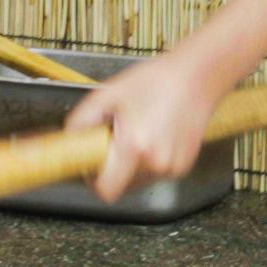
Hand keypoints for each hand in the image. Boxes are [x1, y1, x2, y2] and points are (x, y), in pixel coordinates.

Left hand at [65, 49, 232, 201]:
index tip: (91, 165)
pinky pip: (155, 173)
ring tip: (138, 132)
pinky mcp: (183, 167)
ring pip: (138, 180)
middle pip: (121, 186)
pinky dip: (149, 160)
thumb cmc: (154, 81)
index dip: (93, 180)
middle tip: (115, 140)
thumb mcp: (108, 95)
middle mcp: (155, 163)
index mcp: (134, 147)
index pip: (105, 190)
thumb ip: (81, 121)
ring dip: (131, 165)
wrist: (197, 77)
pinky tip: (155, 134)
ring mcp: (171, 168)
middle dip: (112, 168)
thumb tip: (69, 141)